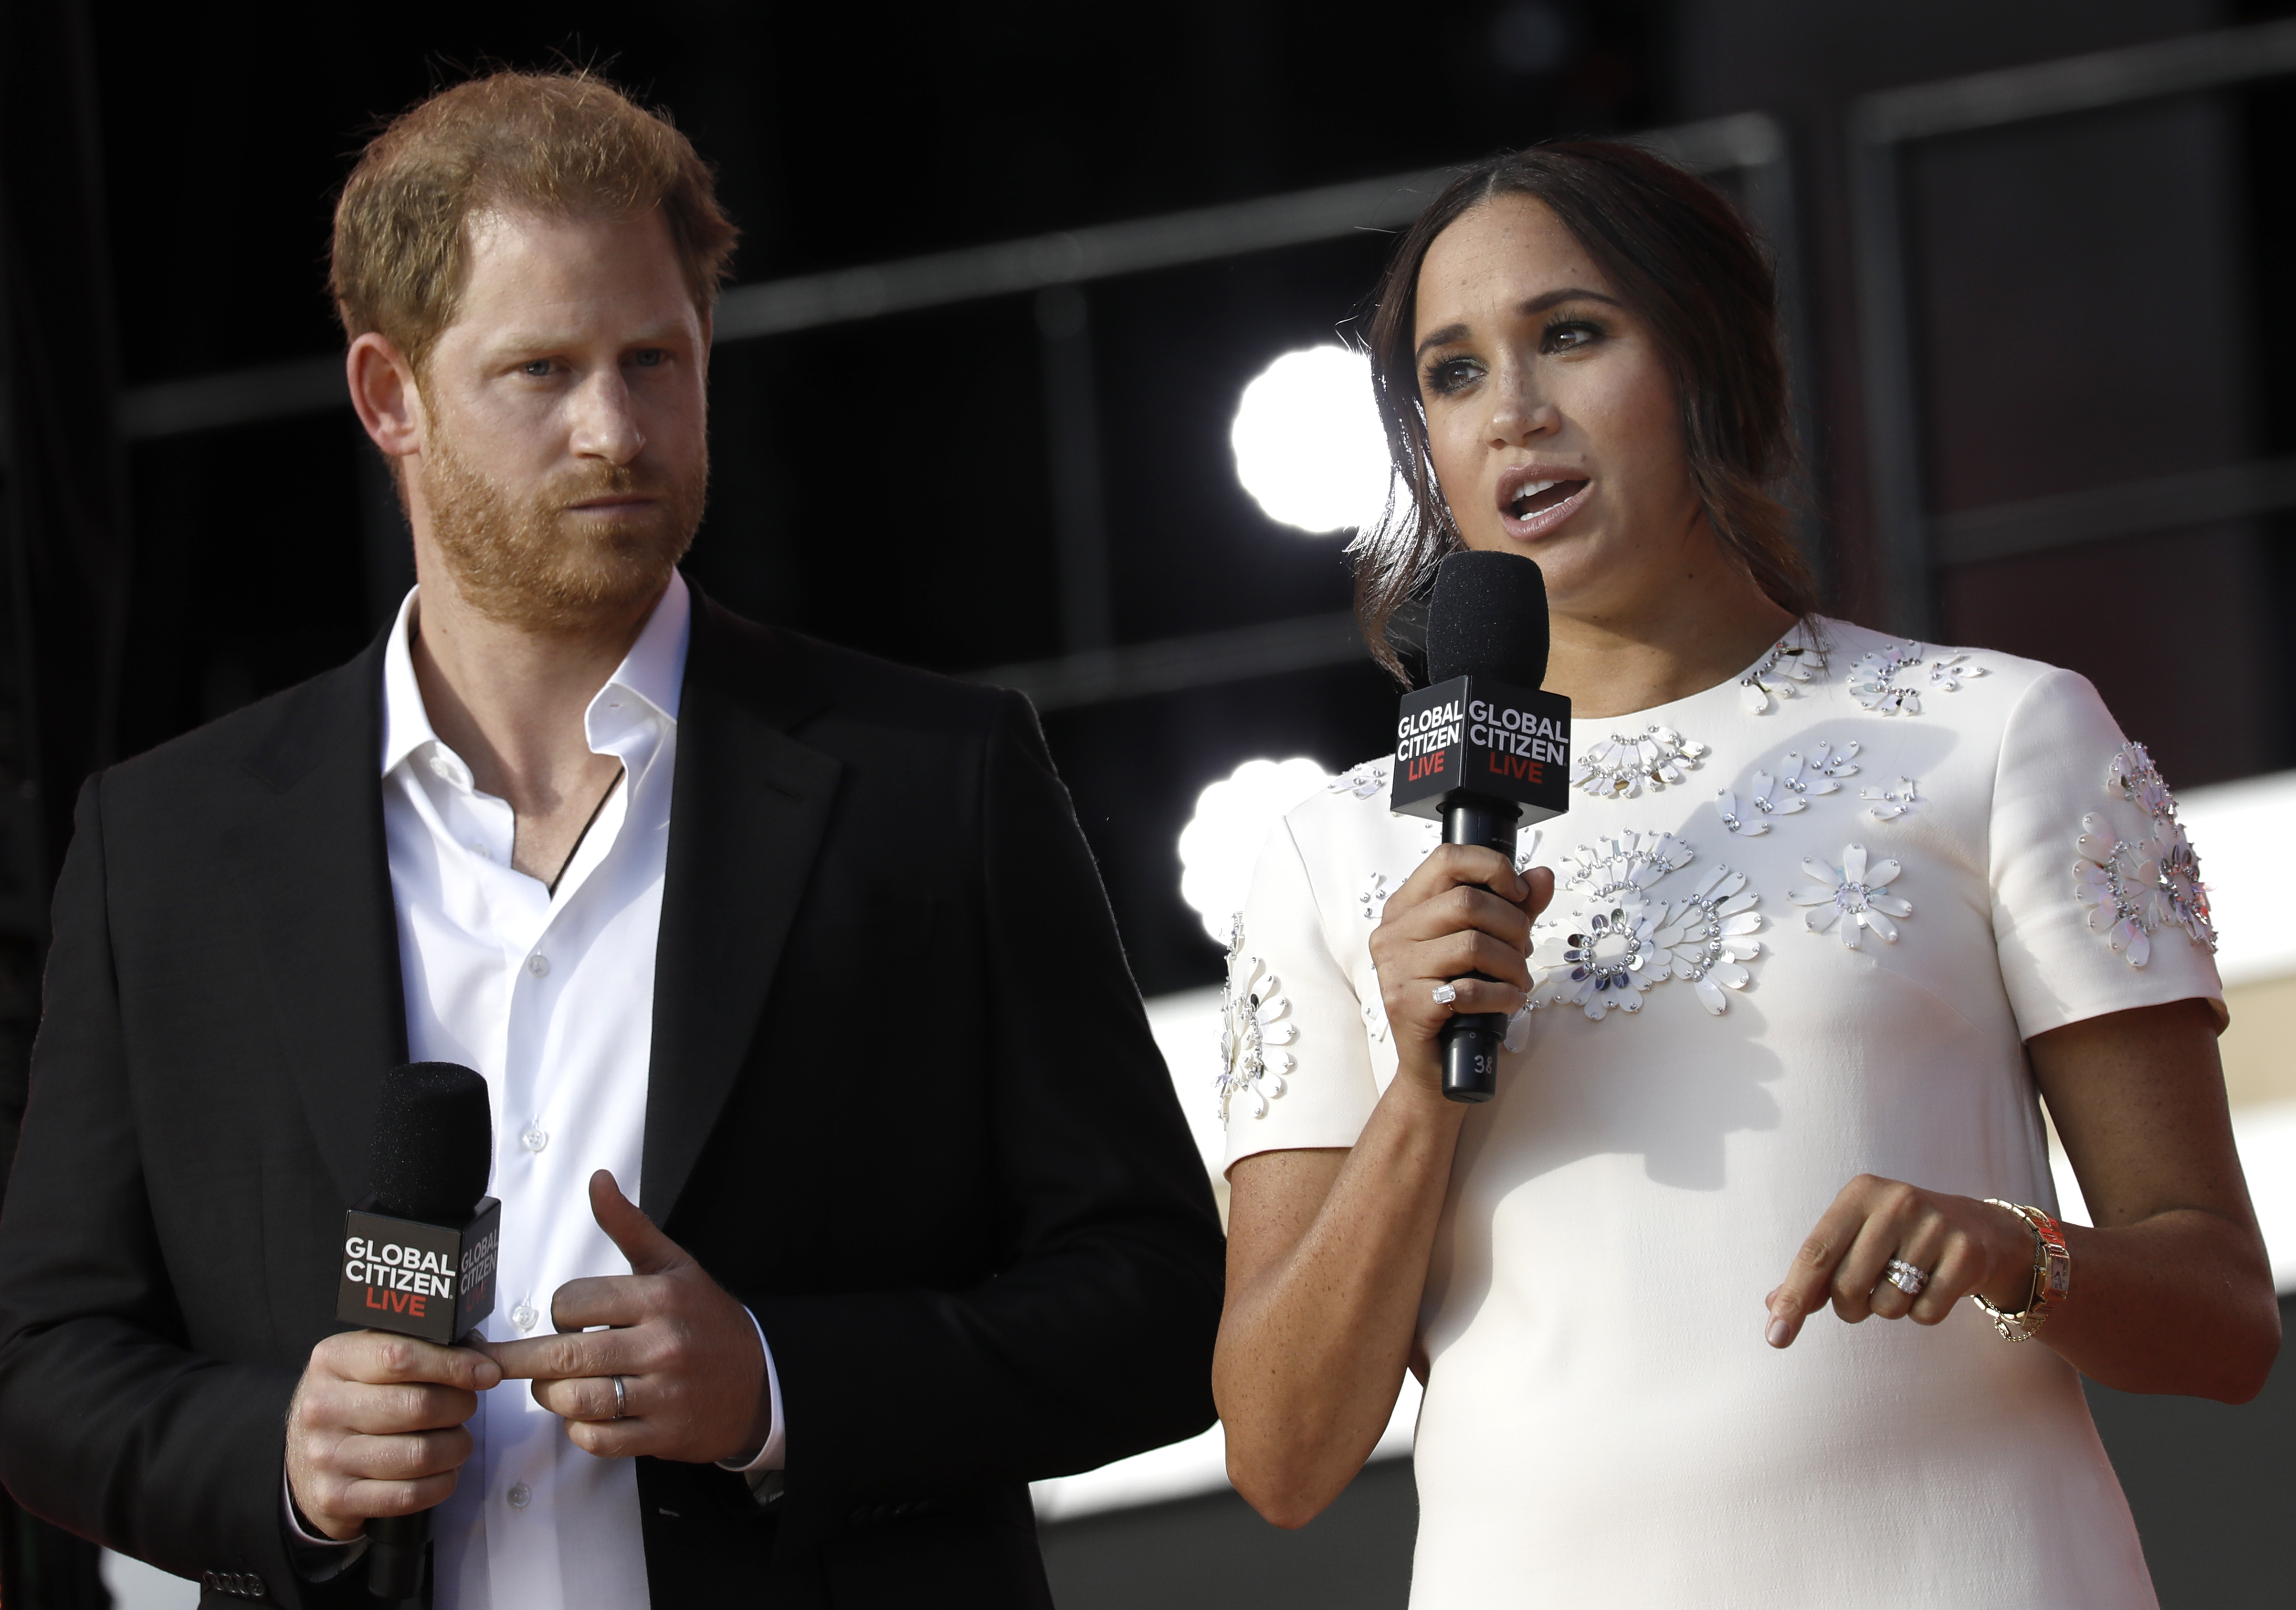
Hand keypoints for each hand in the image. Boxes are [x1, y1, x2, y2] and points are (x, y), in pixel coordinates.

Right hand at [285, 1332, 500, 1540]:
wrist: (304, 1456)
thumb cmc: (357, 1399)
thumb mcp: (378, 1362)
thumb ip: (434, 1350)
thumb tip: (498, 1357)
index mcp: (334, 1359)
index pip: (401, 1356)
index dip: (455, 1365)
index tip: (487, 1373)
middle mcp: (323, 1406)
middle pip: (419, 1406)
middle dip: (460, 1407)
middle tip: (465, 1408)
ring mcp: (325, 1455)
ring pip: (420, 1454)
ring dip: (456, 1448)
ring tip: (456, 1440)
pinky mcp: (335, 1498)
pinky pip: (408, 1495)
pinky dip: (441, 1483)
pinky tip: (443, 1471)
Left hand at [477, 1170, 768, 1462]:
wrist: (761, 1381)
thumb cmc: (706, 1320)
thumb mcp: (674, 1265)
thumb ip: (629, 1224)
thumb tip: (598, 1181)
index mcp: (661, 1296)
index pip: (572, 1303)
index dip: (558, 1311)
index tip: (566, 1318)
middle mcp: (663, 1343)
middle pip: (565, 1355)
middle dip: (521, 1360)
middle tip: (498, 1362)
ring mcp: (665, 1393)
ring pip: (576, 1400)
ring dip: (551, 1395)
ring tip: (552, 1385)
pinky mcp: (664, 1434)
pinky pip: (598, 1440)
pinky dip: (579, 1431)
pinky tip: (586, 1415)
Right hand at [1366, 843, 1550, 1094]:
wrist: (1436, 1064)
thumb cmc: (1459, 1000)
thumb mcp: (1490, 945)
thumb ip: (1515, 908)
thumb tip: (1542, 877)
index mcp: (1406, 907)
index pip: (1447, 859)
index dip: (1492, 868)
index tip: (1519, 892)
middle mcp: (1393, 932)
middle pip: (1467, 901)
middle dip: (1513, 926)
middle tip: (1524, 951)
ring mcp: (1395, 968)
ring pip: (1472, 944)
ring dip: (1512, 965)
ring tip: (1519, 980)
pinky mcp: (1407, 1003)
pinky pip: (1468, 988)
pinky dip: (1501, 996)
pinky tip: (1509, 1001)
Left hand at [1764, 1175, 2039, 1347]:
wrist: (1982, 1230)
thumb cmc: (1901, 1238)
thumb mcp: (1857, 1238)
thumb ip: (1816, 1271)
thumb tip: (1772, 1307)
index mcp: (1860, 1193)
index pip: (1815, 1253)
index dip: (1793, 1298)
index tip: (1775, 1337)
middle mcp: (1896, 1201)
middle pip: (1847, 1287)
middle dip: (1849, 1308)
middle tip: (1866, 1295)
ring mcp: (1935, 1225)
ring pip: (1886, 1305)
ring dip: (1889, 1308)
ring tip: (1908, 1280)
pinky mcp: (1966, 1254)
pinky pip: (1925, 1313)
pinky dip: (1923, 1312)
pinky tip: (1935, 1285)